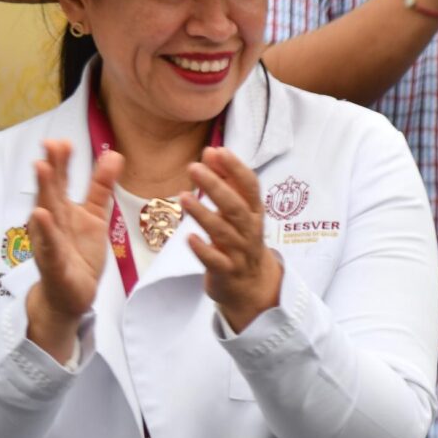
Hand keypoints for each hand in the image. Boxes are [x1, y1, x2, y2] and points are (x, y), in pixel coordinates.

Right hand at [24, 140, 120, 359]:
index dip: (61, 162)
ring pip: (46, 212)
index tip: (62, 141)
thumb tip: (114, 153)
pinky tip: (41, 214)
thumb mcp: (94, 216)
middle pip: (52, 191)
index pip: (61, 181)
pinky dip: (45, 230)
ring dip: (43, 190)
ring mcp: (50, 241)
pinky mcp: (54, 263)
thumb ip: (101, 187)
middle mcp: (52, 221)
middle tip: (52, 144)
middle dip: (52, 168)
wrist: (71, 294)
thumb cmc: (78, 252)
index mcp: (62, 209)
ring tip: (41, 167)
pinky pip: (49, 245)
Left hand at [180, 147, 285, 334]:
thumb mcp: (240, 211)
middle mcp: (250, 231)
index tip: (218, 150)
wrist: (252, 286)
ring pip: (223, 232)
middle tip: (194, 167)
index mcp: (254, 213)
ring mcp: (239, 253)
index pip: (250, 187)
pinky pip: (215, 262)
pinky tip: (189, 238)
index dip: (235, 168)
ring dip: (204, 214)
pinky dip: (203, 250)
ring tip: (183, 197)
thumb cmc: (240, 240)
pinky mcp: (226, 272)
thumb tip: (211, 151)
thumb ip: (227, 182)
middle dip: (216, 187)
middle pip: (235, 207)